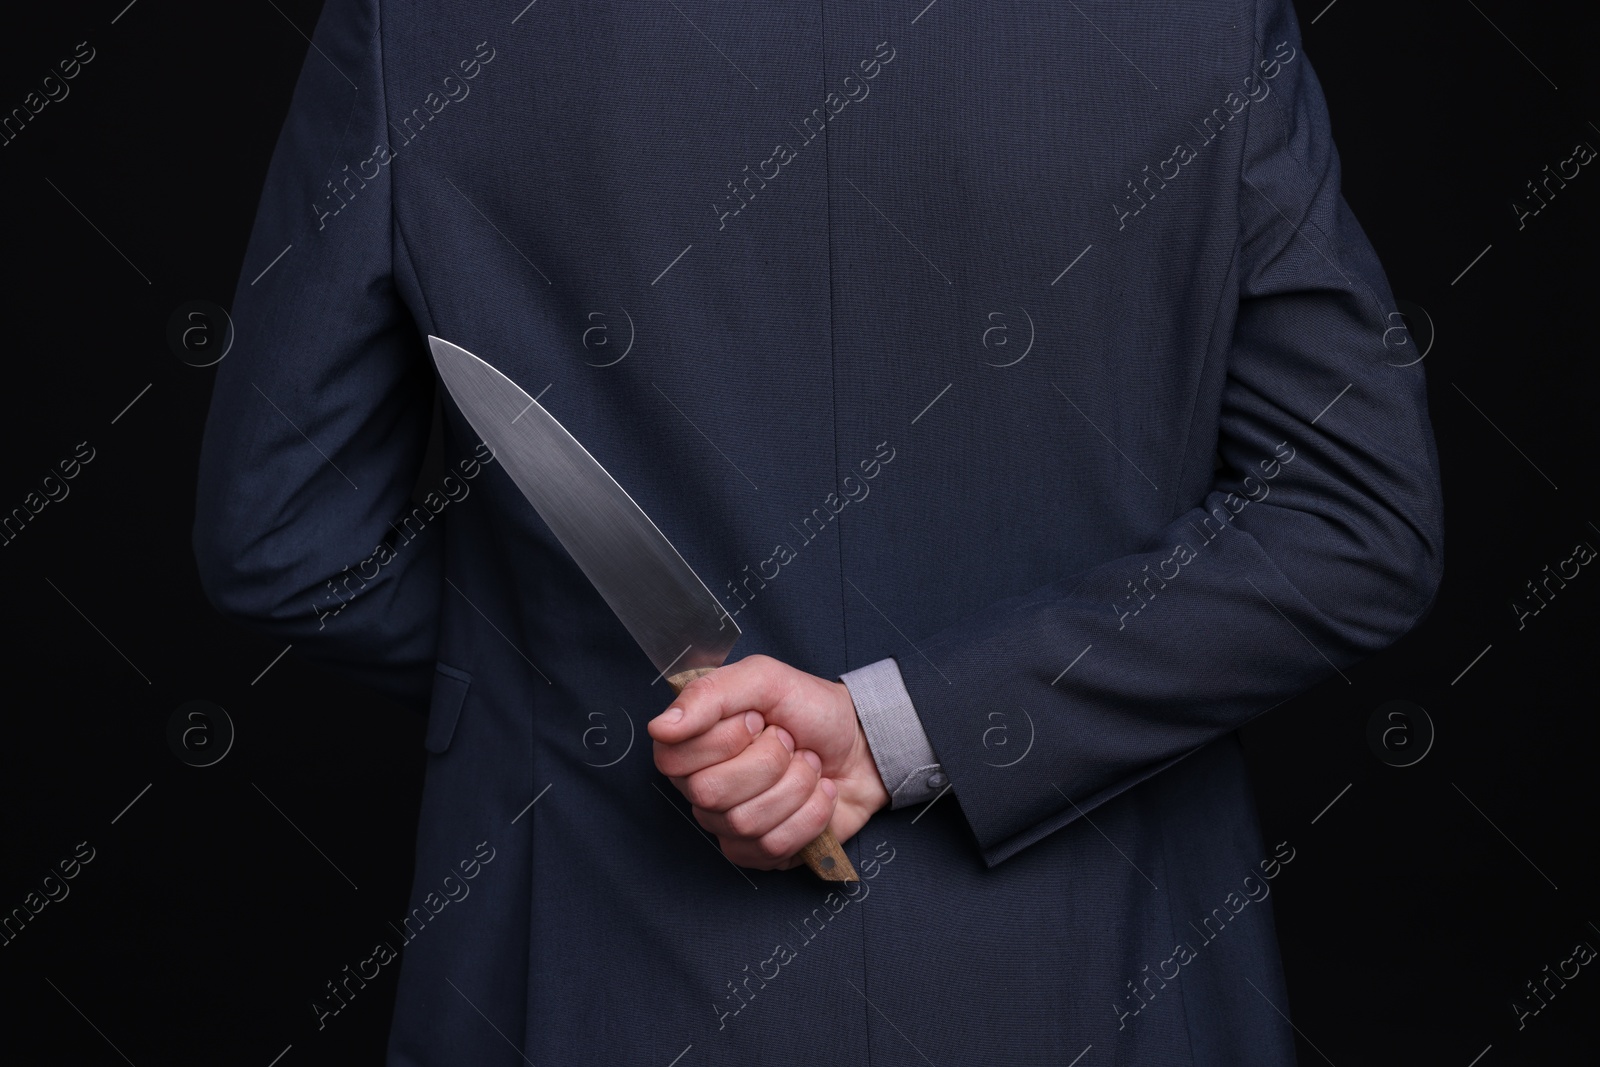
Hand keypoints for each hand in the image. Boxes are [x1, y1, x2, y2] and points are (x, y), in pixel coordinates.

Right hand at [647, 654, 890, 869]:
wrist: (863, 744)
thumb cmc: (810, 709)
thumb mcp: (764, 679)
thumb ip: (709, 694)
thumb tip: (661, 727)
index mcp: (694, 744)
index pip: (674, 759)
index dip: (724, 740)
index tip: (758, 720)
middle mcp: (703, 787)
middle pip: (710, 793)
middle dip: (768, 762)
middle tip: (790, 743)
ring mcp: (730, 825)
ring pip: (745, 823)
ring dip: (795, 786)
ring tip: (808, 766)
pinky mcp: (761, 852)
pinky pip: (772, 848)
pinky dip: (810, 815)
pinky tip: (818, 794)